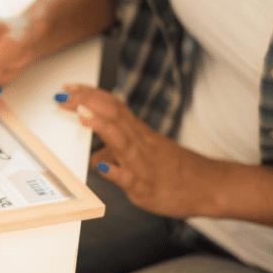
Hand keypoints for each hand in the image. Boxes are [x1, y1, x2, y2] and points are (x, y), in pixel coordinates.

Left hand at [56, 84, 220, 218]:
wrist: (208, 186)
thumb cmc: (174, 169)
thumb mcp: (144, 153)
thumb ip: (118, 151)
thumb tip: (95, 156)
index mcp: (138, 132)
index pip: (112, 105)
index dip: (89, 94)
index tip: (69, 87)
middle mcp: (139, 142)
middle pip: (112, 114)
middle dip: (86, 102)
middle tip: (63, 96)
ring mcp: (141, 164)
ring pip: (121, 140)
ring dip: (100, 126)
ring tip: (82, 115)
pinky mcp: (144, 186)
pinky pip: (128, 178)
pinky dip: (114, 171)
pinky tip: (101, 166)